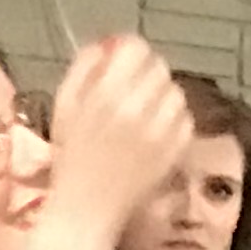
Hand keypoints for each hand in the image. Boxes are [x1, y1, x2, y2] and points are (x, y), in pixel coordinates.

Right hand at [36, 35, 192, 249]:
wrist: (89, 205)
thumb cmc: (72, 154)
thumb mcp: (64, 105)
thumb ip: (85, 69)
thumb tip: (107, 44)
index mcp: (105, 95)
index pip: (135, 49)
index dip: (129, 50)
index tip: (122, 58)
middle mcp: (138, 110)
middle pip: (159, 68)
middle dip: (146, 72)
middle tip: (131, 87)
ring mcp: (163, 131)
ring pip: (176, 92)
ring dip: (162, 95)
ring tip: (143, 111)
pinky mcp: (178, 149)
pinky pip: (186, 119)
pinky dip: (173, 119)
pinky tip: (154, 131)